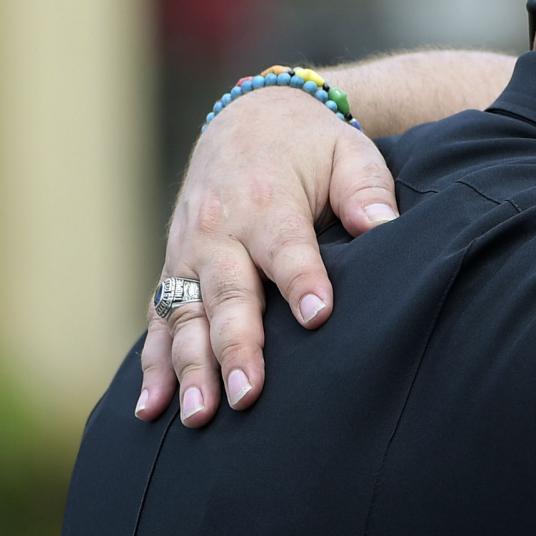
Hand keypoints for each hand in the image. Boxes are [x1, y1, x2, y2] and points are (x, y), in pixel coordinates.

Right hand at [135, 90, 399, 425]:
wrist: (249, 119)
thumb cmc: (311, 146)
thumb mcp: (349, 152)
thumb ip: (367, 189)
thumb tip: (383, 225)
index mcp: (266, 201)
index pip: (286, 246)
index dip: (301, 280)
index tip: (318, 316)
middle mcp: (219, 231)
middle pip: (227, 294)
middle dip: (236, 346)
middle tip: (249, 395)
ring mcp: (189, 255)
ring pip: (184, 317)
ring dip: (189, 367)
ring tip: (199, 416)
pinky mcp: (175, 272)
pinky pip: (157, 322)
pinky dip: (152, 366)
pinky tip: (152, 412)